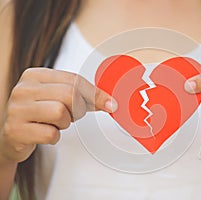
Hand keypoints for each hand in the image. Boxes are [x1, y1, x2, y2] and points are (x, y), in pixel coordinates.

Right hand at [0, 68, 117, 162]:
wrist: (13, 135)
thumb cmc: (39, 114)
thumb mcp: (57, 97)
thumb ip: (82, 95)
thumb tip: (109, 102)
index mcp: (36, 75)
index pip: (74, 80)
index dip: (95, 93)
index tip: (110, 104)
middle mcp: (24, 89)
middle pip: (70, 94)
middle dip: (78, 109)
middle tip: (71, 115)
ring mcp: (17, 109)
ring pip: (60, 113)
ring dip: (65, 123)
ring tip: (55, 123)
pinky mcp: (15, 130)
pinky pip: (51, 134)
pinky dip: (54, 137)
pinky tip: (45, 133)